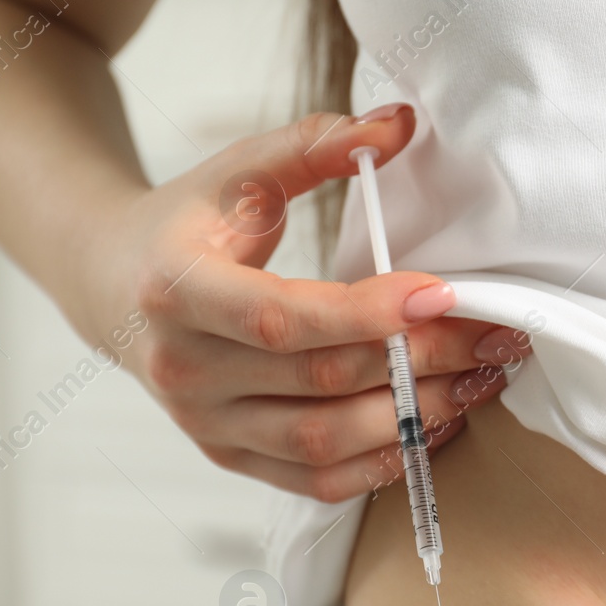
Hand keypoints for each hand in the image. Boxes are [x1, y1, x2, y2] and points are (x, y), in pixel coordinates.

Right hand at [79, 105, 528, 500]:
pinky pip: (317, 481)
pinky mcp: (227, 456)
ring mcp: (204, 424)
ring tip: (480, 381)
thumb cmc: (185, 224)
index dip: (370, 313)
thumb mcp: (239, 170)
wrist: (112, 287)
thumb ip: (315, 144)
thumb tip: (398, 124)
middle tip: (494, 335)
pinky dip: (383, 463)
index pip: (284, 318)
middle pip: (321, 381)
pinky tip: (434, 424)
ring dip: (415, 418)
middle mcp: (184, 370)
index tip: (446, 293)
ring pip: (325, 442)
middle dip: (420, 360)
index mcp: (176, 291)